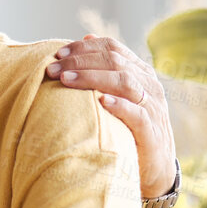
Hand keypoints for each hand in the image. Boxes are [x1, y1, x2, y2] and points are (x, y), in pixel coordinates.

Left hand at [46, 35, 176, 199]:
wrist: (153, 170)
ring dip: (93, 78)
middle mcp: (149, 86)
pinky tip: (101, 101)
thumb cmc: (127, 130)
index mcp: (139, 73)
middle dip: (80, 62)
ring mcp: (153, 108)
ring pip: (125, 82)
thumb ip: (105, 70)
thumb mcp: (118, 95)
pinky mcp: (152, 132)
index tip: (58, 53)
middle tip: (52, 68)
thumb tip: (86, 37)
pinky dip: (120, 106)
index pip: (113, 49)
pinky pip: (138, 114)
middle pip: (115, 62)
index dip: (85, 48)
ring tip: (66, 79)